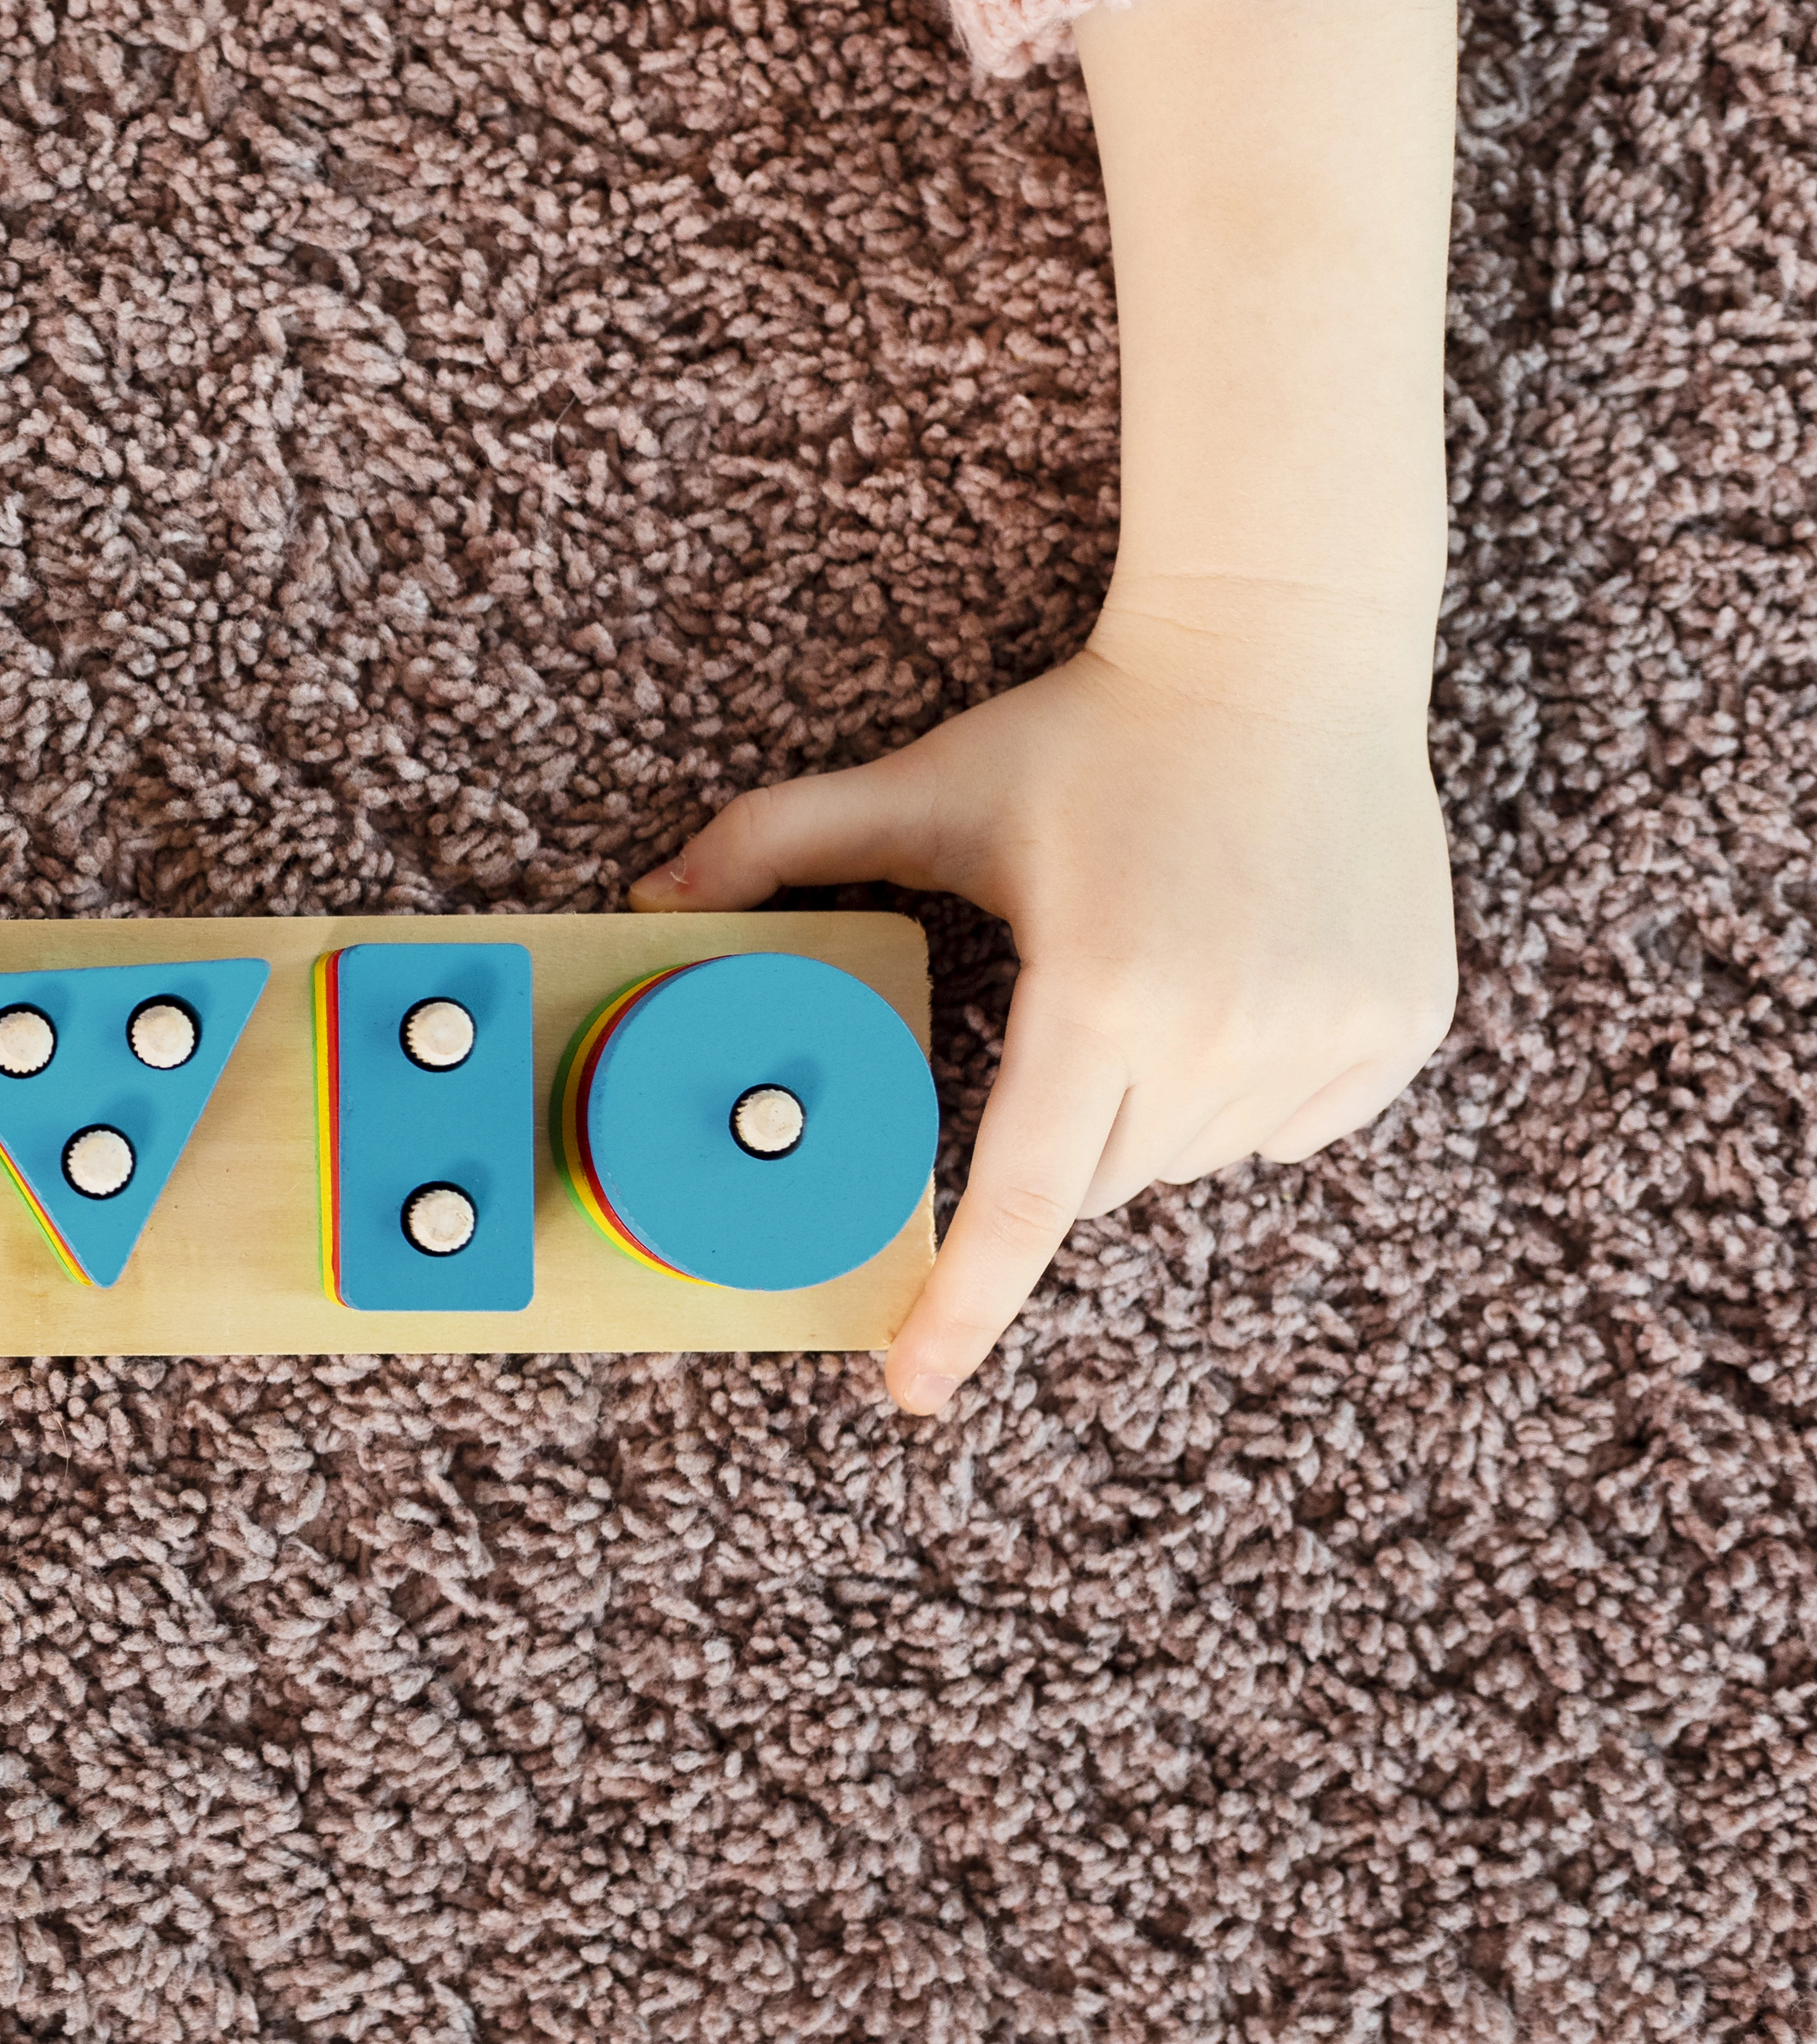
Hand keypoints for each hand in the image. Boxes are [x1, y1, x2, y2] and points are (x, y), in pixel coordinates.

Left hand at [634, 607, 1453, 1413]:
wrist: (1285, 651)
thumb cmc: (1090, 729)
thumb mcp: (929, 785)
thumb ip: (776, 841)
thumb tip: (644, 894)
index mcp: (1101, 991)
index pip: (1019, 1201)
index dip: (961, 1308)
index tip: (911, 1391)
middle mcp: (1222, 1031)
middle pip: (1102, 1180)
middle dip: (1061, 1130)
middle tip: (1069, 1008)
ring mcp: (1326, 1033)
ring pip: (1194, 1160)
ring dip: (1153, 1111)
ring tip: (1158, 971)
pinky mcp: (1400, 1024)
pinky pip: (1294, 1128)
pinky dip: (1250, 1092)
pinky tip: (1240, 976)